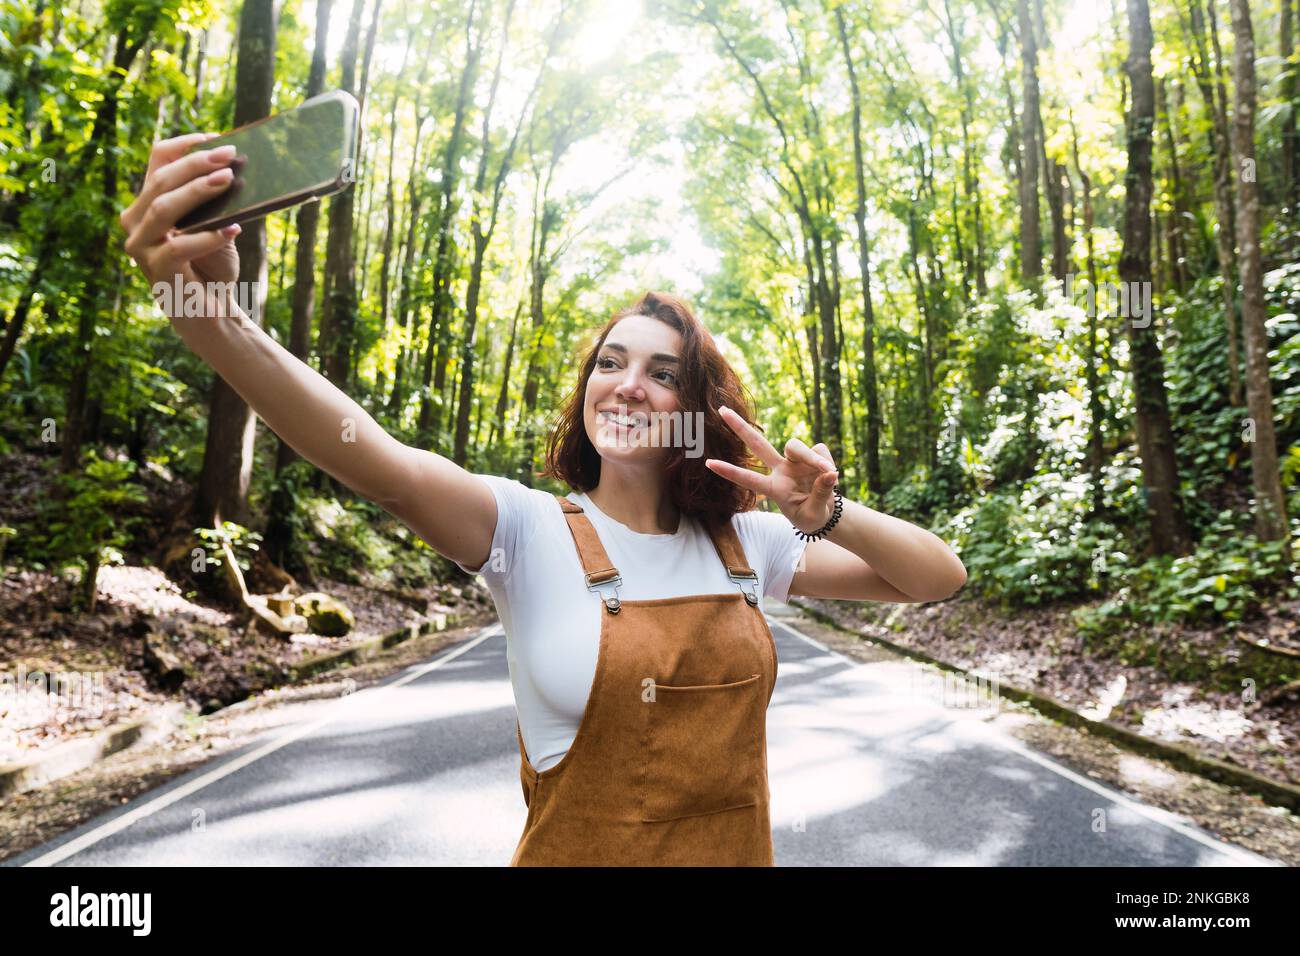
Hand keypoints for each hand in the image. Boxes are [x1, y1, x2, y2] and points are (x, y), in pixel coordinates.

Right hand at [120, 132, 241, 315]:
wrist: (211, 312)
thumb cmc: (213, 267)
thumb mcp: (216, 228)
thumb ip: (215, 203)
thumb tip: (234, 170)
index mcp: (147, 205)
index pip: (157, 161)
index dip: (184, 145)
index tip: (215, 137)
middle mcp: (136, 222)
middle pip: (161, 181)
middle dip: (196, 164)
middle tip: (229, 154)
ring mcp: (140, 247)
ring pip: (164, 208)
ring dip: (198, 191)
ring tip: (228, 180)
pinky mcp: (155, 270)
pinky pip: (179, 246)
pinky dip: (208, 237)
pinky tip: (233, 230)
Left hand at [705, 405, 838, 533]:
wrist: (826, 514)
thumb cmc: (812, 516)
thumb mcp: (814, 514)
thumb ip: (820, 495)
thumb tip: (829, 473)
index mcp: (774, 488)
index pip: (748, 479)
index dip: (729, 471)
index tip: (708, 463)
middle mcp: (780, 470)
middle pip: (757, 444)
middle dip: (740, 427)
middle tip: (721, 410)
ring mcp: (795, 461)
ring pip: (796, 446)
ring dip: (813, 458)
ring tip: (828, 472)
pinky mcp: (813, 454)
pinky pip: (819, 450)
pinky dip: (827, 461)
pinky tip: (832, 474)